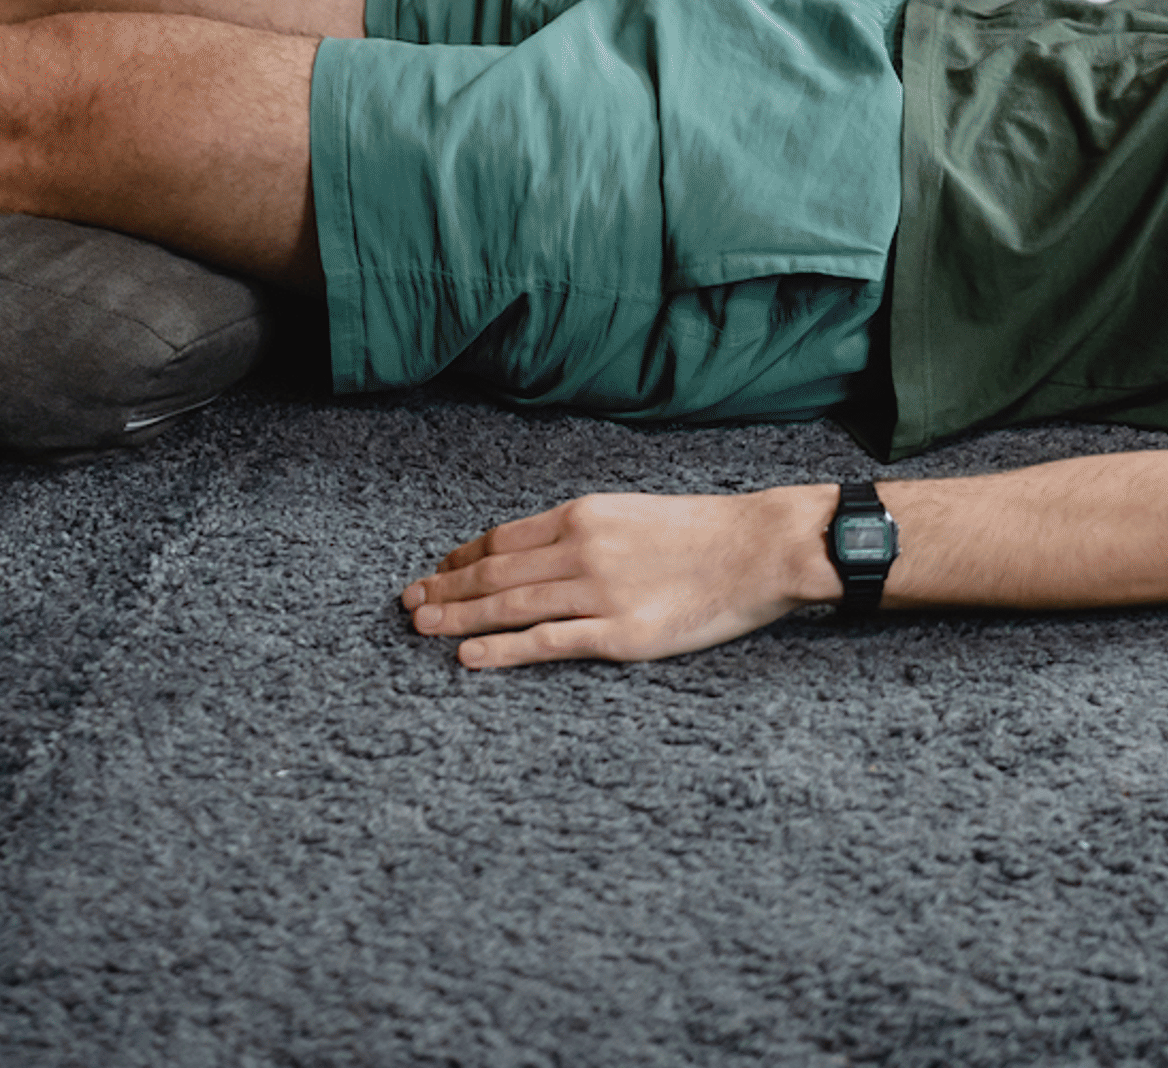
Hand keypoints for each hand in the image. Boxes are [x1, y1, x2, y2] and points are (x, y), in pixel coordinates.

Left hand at [403, 485, 837, 667]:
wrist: (759, 549)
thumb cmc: (703, 533)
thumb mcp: (632, 513)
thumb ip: (585, 531)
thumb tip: (537, 552)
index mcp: (584, 515)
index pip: (503, 539)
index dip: (461, 558)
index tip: (435, 572)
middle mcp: (582, 549)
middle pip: (494, 573)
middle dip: (444, 588)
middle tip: (408, 604)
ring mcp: (599, 593)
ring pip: (510, 606)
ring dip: (457, 617)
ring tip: (420, 629)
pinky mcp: (621, 634)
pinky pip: (547, 643)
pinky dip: (501, 649)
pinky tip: (468, 656)